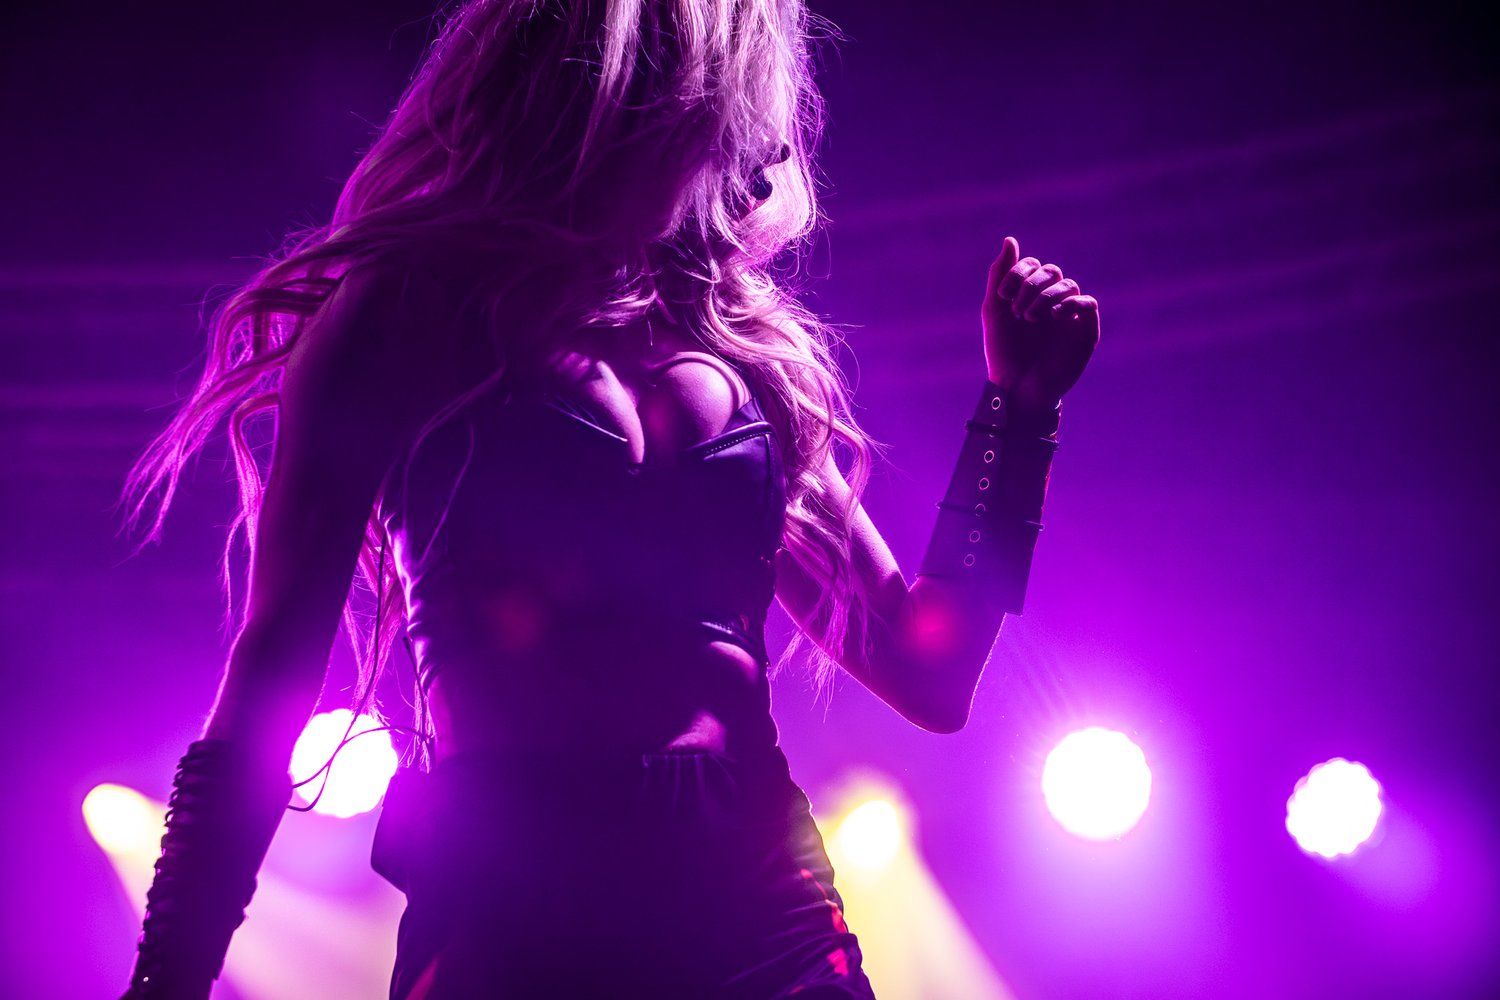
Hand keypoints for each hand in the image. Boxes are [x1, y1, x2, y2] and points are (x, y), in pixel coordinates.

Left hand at [981, 236, 1099, 412]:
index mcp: (1029, 295)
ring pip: (1068, 284)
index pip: (1033, 265)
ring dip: (1046, 296)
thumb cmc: (1003, 352)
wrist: (1017, 387)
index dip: (1018, 273)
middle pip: (1051, 271)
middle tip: (1017, 311)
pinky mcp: (1085, 330)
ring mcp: (1069, 314)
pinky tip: (1053, 317)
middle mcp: (1051, 301)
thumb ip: (1000, 274)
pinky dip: (1070, 303)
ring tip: (1029, 318)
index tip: (1002, 295)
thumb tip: (1010, 239)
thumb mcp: (994, 309)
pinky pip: (1087, 303)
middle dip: (1031, 285)